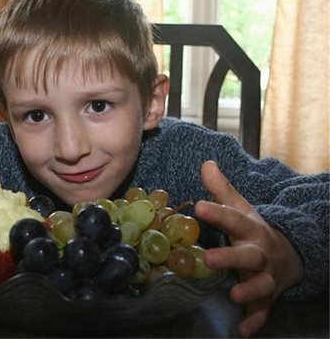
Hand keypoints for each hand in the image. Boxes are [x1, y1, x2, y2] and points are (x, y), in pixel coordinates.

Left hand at [195, 160, 302, 337]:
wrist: (286, 255)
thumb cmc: (253, 231)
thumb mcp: (240, 209)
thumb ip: (222, 190)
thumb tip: (206, 163)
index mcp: (251, 229)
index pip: (234, 219)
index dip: (218, 213)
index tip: (199, 206)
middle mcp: (259, 253)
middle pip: (249, 255)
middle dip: (231, 257)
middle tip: (210, 259)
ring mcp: (265, 276)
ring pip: (261, 285)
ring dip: (249, 290)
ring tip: (233, 295)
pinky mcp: (267, 297)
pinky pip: (263, 312)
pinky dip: (255, 321)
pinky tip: (243, 331)